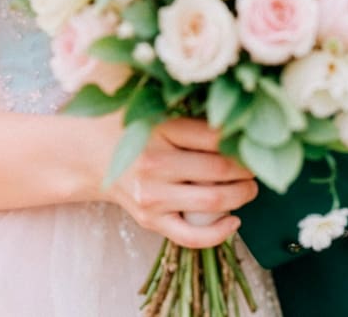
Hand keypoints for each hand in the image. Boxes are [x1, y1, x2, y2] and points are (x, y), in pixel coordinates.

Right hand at [101, 117, 257, 247]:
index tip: (254, 141)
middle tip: (257, 166)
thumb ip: (190, 114)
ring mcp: (152, 196)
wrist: (90, 155)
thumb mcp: (155, 110)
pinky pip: (190, 236)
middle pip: (218, 169)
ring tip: (250, 188)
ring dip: (240, 196)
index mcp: (159, 129)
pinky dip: (218, 233)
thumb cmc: (129, 127)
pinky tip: (234, 222)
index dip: (241, 141)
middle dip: (247, 170)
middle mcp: (155, 163)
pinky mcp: (151, 220)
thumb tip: (237, 122)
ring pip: (211, 201)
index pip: (214, 136)